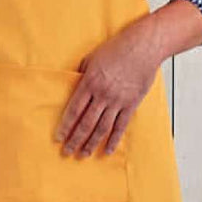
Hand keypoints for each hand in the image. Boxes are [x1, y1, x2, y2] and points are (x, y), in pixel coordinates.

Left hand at [54, 13, 161, 158]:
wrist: (142, 46)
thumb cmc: (117, 49)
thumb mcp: (91, 58)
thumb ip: (82, 73)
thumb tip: (74, 85)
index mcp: (89, 82)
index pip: (74, 110)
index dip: (65, 126)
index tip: (58, 138)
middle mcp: (102, 94)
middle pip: (86, 123)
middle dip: (75, 139)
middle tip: (67, 152)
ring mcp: (118, 100)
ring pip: (102, 128)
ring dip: (91, 143)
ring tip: (83, 154)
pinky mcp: (131, 103)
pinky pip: (121, 126)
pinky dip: (114, 140)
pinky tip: (107, 150)